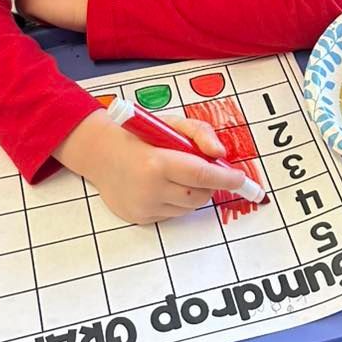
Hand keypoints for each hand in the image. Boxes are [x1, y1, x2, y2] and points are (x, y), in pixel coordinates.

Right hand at [55, 108, 248, 224]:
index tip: (241, 180)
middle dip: (210, 186)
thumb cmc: (139, 136)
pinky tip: (162, 186)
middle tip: (206, 171)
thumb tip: (221, 155)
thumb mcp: (170, 123)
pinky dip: (176, 201)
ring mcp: (144, 207)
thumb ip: (200, 134)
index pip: (202, 176)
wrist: (100, 154)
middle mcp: (150, 189)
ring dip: (194, 194)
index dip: (226, 179)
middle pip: (199, 197)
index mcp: (157, 162)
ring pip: (188, 208)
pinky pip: (172, 214)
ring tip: (178, 175)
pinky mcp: (140, 218)